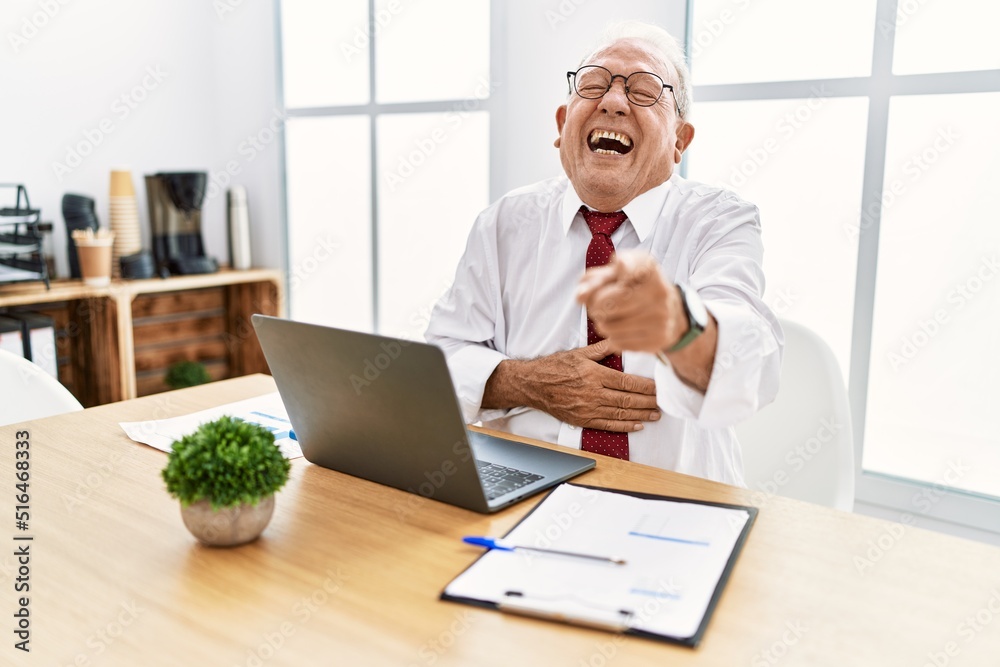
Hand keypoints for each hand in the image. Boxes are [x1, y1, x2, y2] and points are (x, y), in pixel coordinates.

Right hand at [485, 340, 659, 432]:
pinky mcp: (582, 420)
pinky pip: (608, 425)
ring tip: (656, 414)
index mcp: (594, 374)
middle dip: (648, 402)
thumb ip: (602, 349)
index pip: (628, 382)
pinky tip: (637, 425)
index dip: (646, 387)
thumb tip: (621, 339)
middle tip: (663, 402)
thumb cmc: (554, 367)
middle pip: (628, 400)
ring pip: (621, 414)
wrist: (532, 384)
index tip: (659, 387)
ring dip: (641, 415)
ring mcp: (588, 409)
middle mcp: (593, 393)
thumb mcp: (579, 353)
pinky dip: (625, 426)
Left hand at [577, 250, 685, 353]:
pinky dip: (613, 337)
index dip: (604, 276)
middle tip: (599, 305)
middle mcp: (659, 292)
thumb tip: (580, 296)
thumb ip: (595, 279)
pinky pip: (617, 342)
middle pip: (604, 301)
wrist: (673, 314)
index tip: (609, 276)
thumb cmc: (638, 290)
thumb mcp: (619, 275)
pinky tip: (623, 329)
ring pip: (607, 326)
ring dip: (602, 323)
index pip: (622, 267)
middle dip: (594, 305)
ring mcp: (660, 318)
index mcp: (650, 269)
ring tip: (611, 318)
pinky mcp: (656, 340)